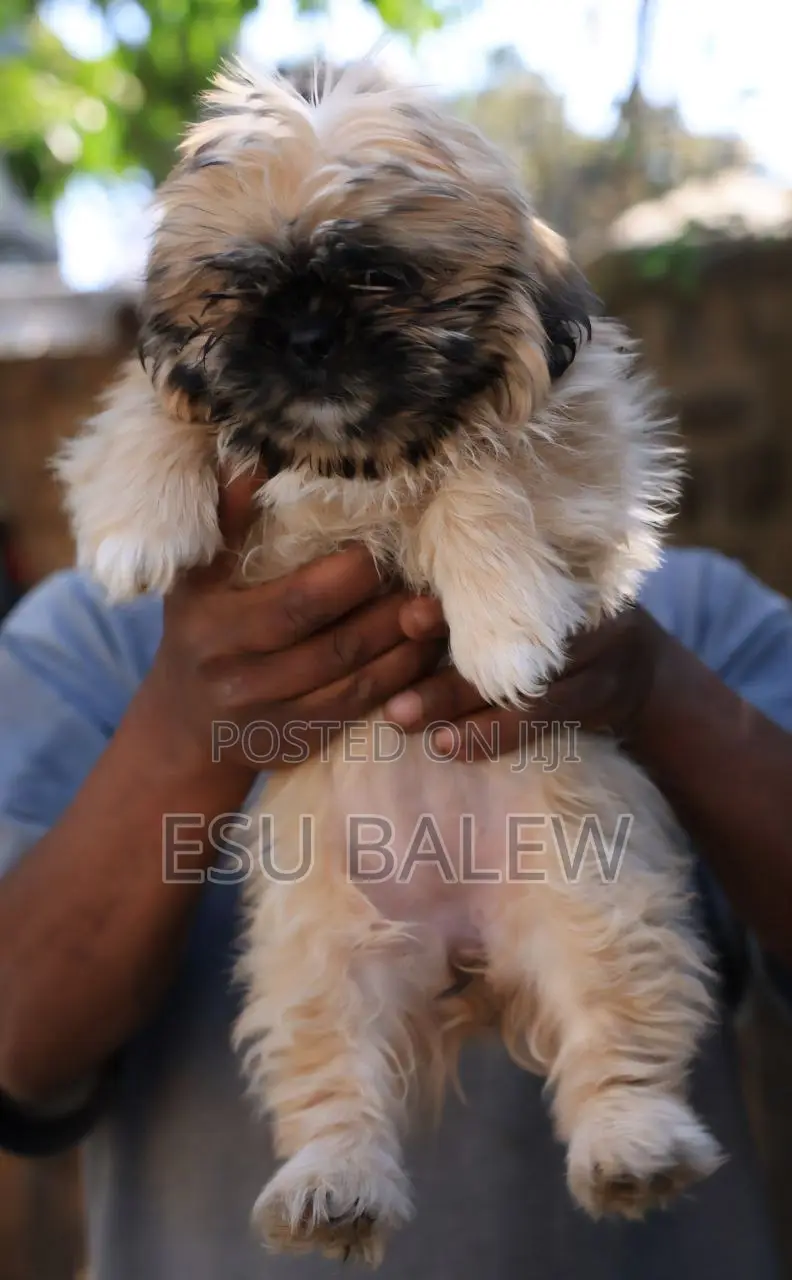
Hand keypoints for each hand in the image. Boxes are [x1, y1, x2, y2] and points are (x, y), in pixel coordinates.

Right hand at [135, 472, 445, 781]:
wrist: (183, 726)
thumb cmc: (199, 627)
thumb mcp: (196, 575)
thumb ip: (227, 518)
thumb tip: (253, 458)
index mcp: (215, 627)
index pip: (297, 604)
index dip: (347, 579)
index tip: (376, 550)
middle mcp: (240, 678)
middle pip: (335, 646)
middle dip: (387, 612)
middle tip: (424, 582)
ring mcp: (272, 717)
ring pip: (356, 681)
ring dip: (405, 647)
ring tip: (435, 613)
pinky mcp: (299, 741)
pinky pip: (359, 708)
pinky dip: (398, 680)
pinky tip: (422, 652)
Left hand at [386, 599, 667, 758]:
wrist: (651, 680)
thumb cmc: (567, 638)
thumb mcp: (536, 610)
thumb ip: (481, 608)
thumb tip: (399, 619)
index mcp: (558, 573)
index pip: (497, 587)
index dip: (451, 603)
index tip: (408, 620)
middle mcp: (583, 604)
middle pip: (504, 640)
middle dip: (443, 672)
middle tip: (393, 699)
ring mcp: (603, 649)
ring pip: (520, 686)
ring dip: (458, 707)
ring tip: (406, 723)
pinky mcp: (607, 695)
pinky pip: (543, 720)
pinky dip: (493, 735)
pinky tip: (453, 747)